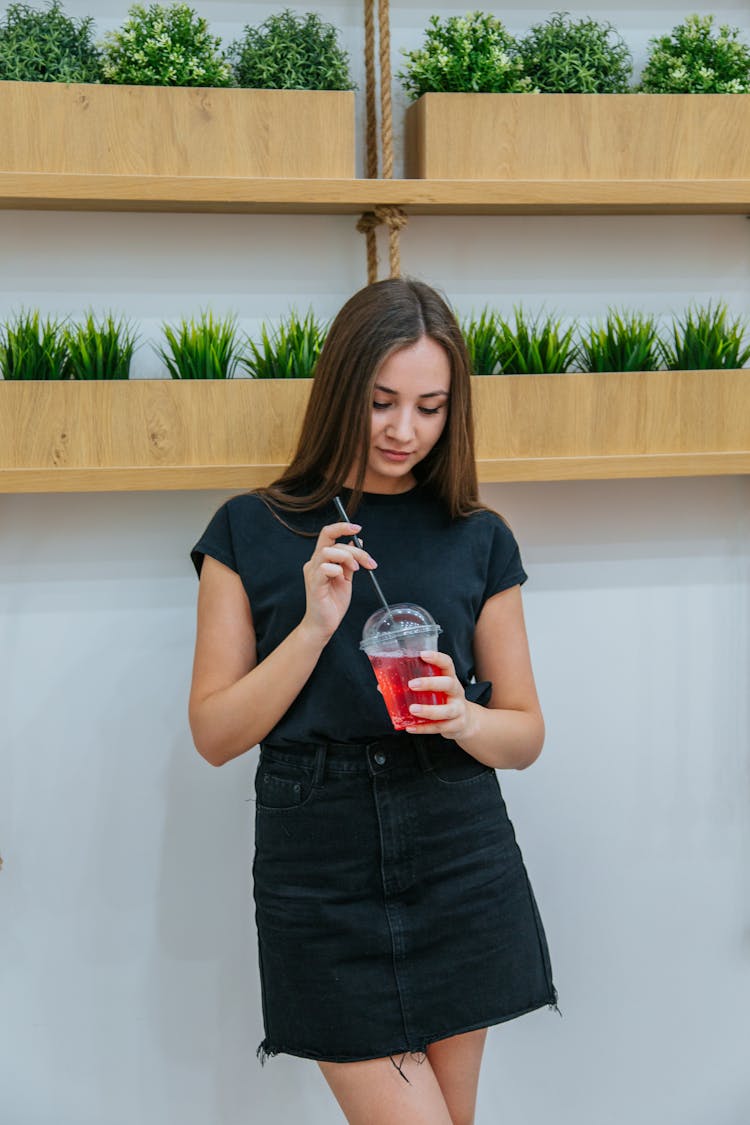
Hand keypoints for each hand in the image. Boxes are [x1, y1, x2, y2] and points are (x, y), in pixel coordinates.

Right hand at [300, 521, 376, 643]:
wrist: (324, 624)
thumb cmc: (333, 603)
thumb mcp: (346, 577)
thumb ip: (349, 560)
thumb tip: (356, 541)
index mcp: (321, 559)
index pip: (327, 534)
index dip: (342, 527)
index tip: (358, 528)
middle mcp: (314, 563)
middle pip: (331, 540)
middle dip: (354, 549)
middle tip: (367, 562)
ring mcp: (312, 573)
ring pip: (328, 552)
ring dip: (347, 557)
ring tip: (355, 570)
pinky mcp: (314, 584)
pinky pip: (325, 568)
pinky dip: (337, 570)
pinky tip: (342, 578)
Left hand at [404, 649, 479, 740]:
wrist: (466, 722)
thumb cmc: (444, 701)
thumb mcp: (435, 691)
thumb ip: (412, 687)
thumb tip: (382, 686)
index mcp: (450, 679)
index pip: (447, 664)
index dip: (437, 658)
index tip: (423, 655)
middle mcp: (456, 692)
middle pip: (448, 684)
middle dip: (431, 683)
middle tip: (412, 684)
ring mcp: (458, 710)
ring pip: (446, 710)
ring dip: (429, 710)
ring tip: (413, 709)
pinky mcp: (455, 725)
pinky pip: (439, 727)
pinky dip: (423, 728)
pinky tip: (410, 727)